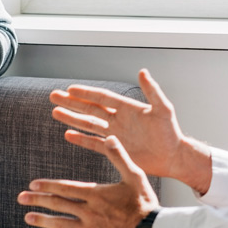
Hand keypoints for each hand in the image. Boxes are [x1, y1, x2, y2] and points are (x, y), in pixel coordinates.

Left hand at [18, 136, 159, 227]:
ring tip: (28, 217)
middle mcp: (89, 211)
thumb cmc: (144, 200)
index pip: (65, 188)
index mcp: (95, 193)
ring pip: (62, 224)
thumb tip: (109, 137)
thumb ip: (119, 156)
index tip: (33, 184)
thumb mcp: (134, 174)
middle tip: (20, 198)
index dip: (48, 185)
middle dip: (38, 200)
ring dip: (43, 220)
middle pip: (58, 205)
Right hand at [51, 68, 204, 184]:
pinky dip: (81, 139)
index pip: (102, 98)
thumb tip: (142, 71)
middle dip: (72, 103)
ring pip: (88, 124)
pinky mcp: (115, 150)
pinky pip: (94, 143)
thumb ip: (152, 91)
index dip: (86, 93)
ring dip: (72, 118)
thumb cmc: (170, 132)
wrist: (173, 156)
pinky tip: (68, 134)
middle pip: (90, 109)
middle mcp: (118, 119)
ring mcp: (115, 135)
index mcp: (127, 108)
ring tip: (55, 112)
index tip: (70, 88)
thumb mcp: (163, 109)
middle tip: (54, 96)